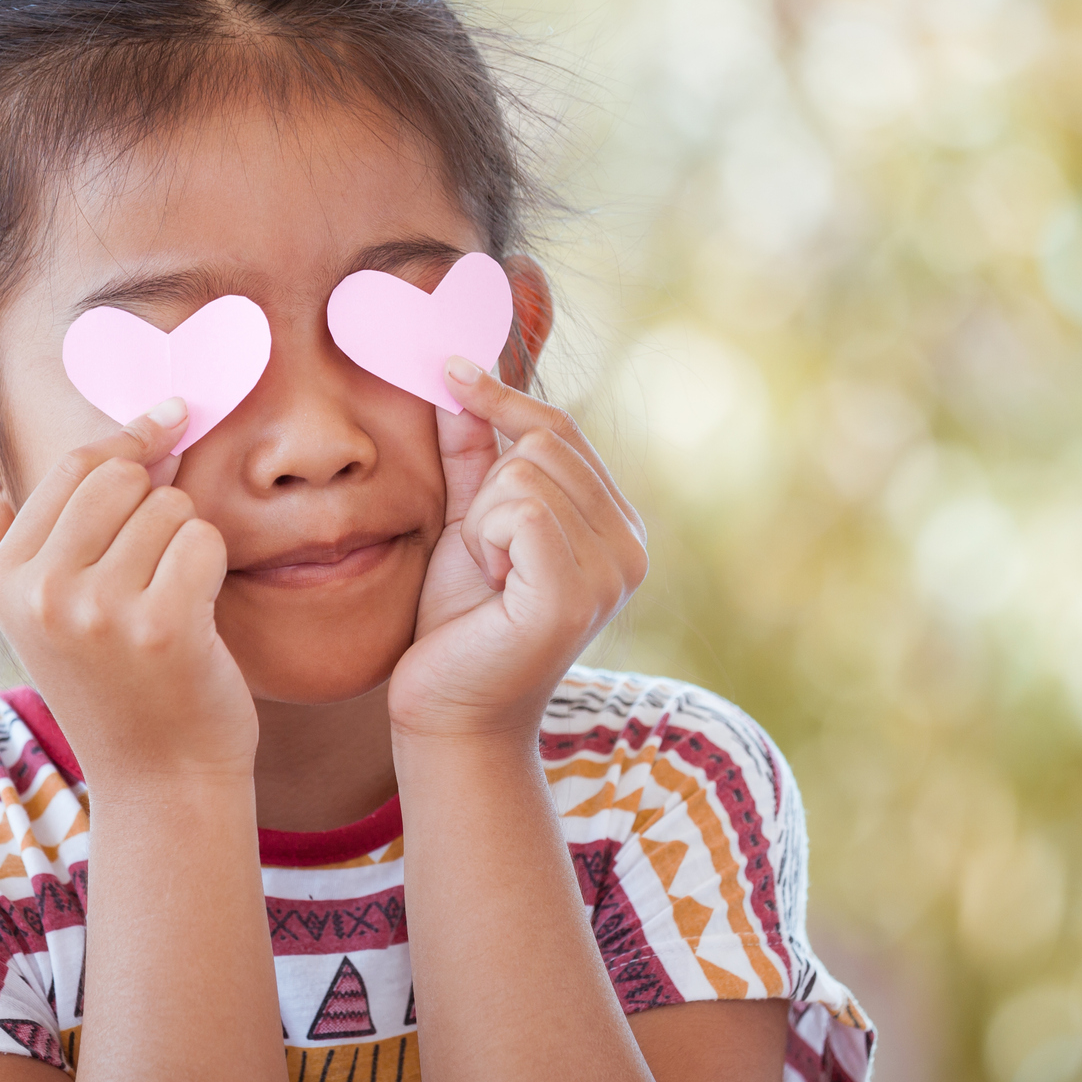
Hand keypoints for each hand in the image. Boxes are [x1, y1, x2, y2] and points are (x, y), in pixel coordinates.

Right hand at [0, 399, 256, 788]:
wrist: (159, 778)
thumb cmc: (126, 680)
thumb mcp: (69, 603)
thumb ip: (88, 520)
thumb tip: (160, 420)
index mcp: (3, 577)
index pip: (73, 466)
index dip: (130, 439)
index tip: (169, 421)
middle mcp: (39, 591)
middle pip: (122, 477)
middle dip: (159, 501)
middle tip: (162, 562)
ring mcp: (96, 610)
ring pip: (170, 508)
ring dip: (187, 544)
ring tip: (170, 605)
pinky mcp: (159, 626)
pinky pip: (204, 541)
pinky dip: (212, 570)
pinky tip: (195, 619)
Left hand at [392, 359, 648, 740]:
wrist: (450, 713)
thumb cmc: (461, 624)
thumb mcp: (470, 523)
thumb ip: (472, 456)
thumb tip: (456, 378)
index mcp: (616, 527)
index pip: (562, 430)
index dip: (503, 395)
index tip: (452, 368)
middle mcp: (630, 547)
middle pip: (541, 444)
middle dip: (489, 491)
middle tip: (487, 557)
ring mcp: (612, 572)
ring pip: (525, 473)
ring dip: (483, 523)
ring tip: (493, 579)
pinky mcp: (576, 593)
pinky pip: (521, 510)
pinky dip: (486, 541)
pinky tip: (494, 588)